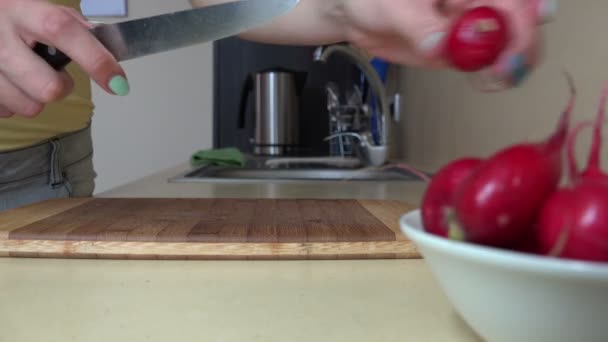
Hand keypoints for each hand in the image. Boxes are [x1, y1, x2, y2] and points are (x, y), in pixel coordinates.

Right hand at [0, 0, 127, 117]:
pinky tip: (9, 82)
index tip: (118, 82)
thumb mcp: (35, 7)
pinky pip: (7, 112)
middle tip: (55, 74)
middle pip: (48, 87)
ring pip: (29, 107)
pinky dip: (14, 102)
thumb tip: (104, 47)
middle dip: (62, 87)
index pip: (62, 31)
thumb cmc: (10, 15)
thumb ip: (69, 24)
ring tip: (26, 76)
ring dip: (36, 97)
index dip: (95, 59)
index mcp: (22, 10)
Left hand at [339, 0, 554, 89]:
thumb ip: (418, 26)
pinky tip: (494, 80)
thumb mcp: (393, 7)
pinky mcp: (460, 47)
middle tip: (509, 67)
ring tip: (504, 77)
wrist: (358, 14)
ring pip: (507, 40)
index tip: (509, 45)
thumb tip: (438, 45)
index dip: (517, 19)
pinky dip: (494, 71)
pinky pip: (485, 59)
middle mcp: (473, 2)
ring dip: (513, 60)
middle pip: (516, 17)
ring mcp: (469, 24)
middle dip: (521, 41)